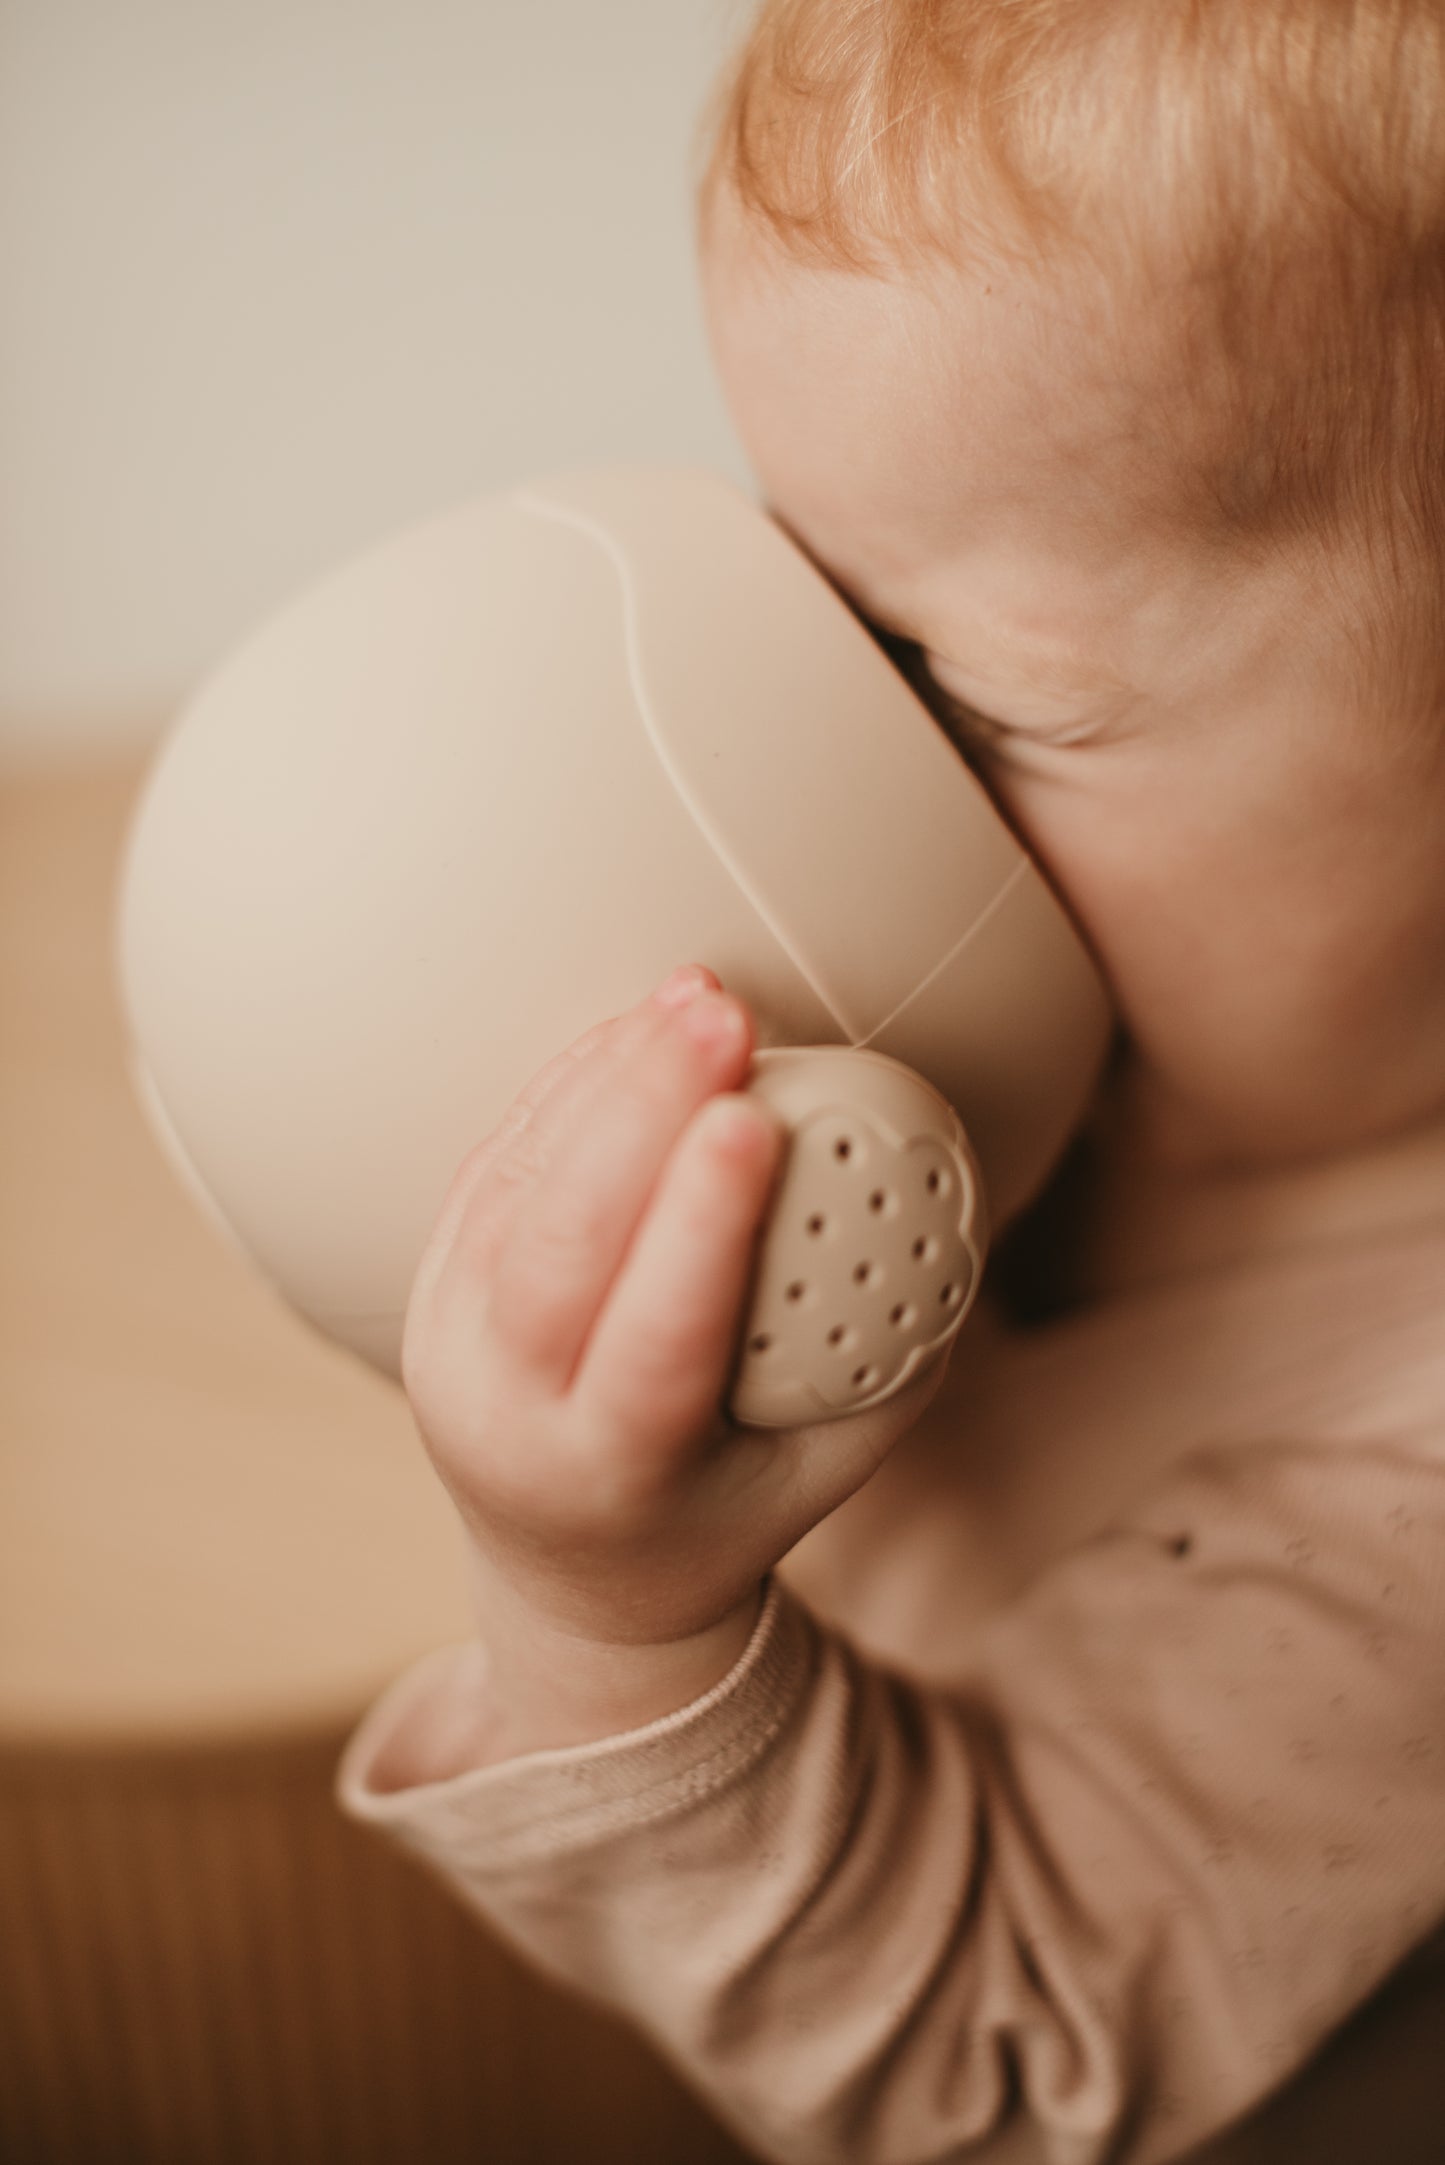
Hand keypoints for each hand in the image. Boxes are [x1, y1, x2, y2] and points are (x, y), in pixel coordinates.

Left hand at [398, 965, 952, 1757]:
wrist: (571, 1573)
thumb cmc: (720, 1512)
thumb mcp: (824, 1468)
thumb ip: (884, 1355)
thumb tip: (948, 1210)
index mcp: (610, 1475)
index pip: (650, 1339)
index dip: (697, 1226)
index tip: (753, 1122)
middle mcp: (505, 1410)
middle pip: (557, 1243)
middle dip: (641, 1111)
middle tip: (723, 1018)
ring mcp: (448, 1341)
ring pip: (515, 1184)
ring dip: (606, 1077)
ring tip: (694, 1001)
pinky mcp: (431, 1282)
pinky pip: (497, 1162)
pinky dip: (568, 1087)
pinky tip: (637, 1031)